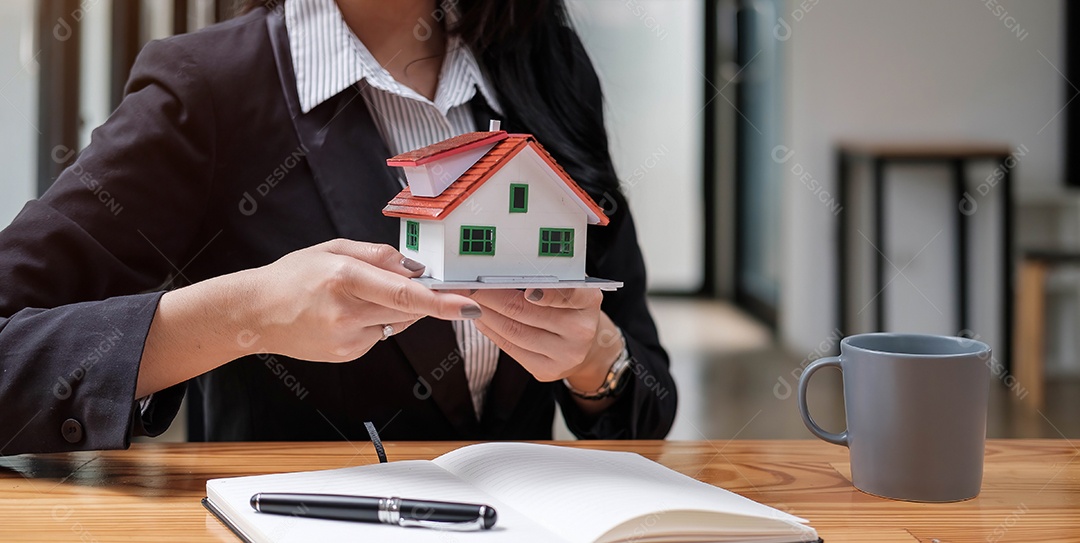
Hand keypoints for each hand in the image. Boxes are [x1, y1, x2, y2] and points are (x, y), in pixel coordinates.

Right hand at [245, 239, 480, 361]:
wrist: (255, 314)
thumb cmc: (294, 276)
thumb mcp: (333, 249)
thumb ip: (378, 255)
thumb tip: (415, 267)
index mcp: (343, 279)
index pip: (403, 293)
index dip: (441, 301)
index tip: (469, 305)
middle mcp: (347, 313)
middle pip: (408, 308)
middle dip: (422, 295)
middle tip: (415, 281)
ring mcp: (347, 340)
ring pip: (399, 322)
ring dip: (397, 306)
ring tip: (361, 294)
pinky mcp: (348, 354)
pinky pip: (382, 334)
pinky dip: (378, 320)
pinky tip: (350, 312)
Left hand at [465, 288, 622, 394]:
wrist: (587, 345)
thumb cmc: (570, 306)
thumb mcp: (570, 285)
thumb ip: (548, 276)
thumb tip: (505, 270)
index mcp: (589, 301)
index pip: (569, 294)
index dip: (546, 293)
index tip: (525, 289)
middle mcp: (581, 330)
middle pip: (527, 312)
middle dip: (493, 297)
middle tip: (471, 286)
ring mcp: (565, 354)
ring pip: (514, 332)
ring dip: (486, 314)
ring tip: (471, 301)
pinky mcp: (547, 370)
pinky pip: (511, 349)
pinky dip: (491, 331)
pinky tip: (481, 318)